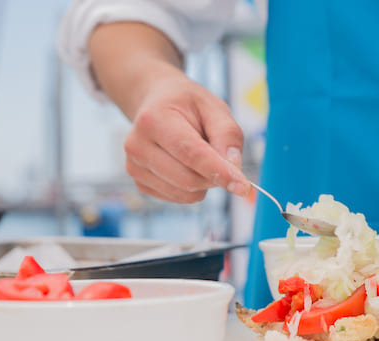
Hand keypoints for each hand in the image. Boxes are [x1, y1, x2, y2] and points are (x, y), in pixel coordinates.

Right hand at [123, 68, 250, 202]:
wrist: (157, 104)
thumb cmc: (187, 105)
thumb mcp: (214, 107)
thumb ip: (228, 134)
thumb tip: (234, 168)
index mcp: (154, 119)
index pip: (191, 154)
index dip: (219, 172)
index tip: (243, 186)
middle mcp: (137, 145)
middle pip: (189, 179)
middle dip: (214, 175)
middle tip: (219, 155)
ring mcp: (135, 167)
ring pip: (185, 193)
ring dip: (205, 182)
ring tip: (199, 155)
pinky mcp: (140, 183)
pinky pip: (179, 198)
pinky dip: (193, 188)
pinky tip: (186, 165)